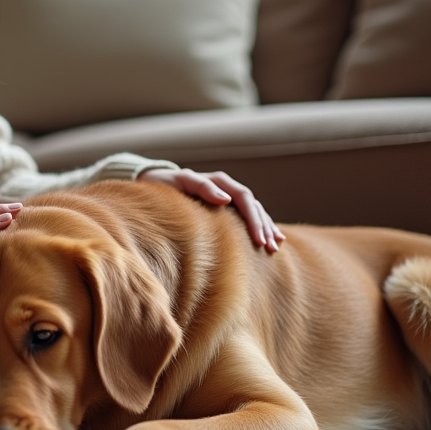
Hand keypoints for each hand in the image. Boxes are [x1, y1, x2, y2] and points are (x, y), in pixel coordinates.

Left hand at [138, 169, 284, 253]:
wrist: (154, 186)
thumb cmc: (163, 186)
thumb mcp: (178, 183)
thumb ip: (201, 187)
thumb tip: (226, 199)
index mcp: (218, 181)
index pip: (244, 198)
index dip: (254, 219)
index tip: (259, 241)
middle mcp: (226, 188)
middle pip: (253, 206)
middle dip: (264, 227)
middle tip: (270, 248)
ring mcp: (228, 198)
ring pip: (255, 211)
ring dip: (267, 228)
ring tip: (276, 247)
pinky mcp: (226, 209)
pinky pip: (249, 216)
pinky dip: (262, 226)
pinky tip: (273, 239)